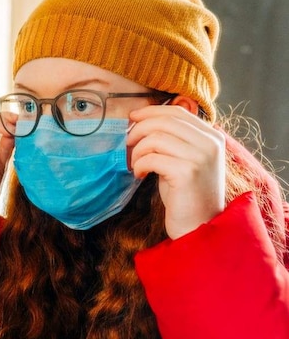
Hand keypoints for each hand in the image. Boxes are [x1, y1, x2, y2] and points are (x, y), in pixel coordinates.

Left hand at [127, 103, 224, 238]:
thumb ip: (173, 140)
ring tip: (135, 165)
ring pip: (155, 138)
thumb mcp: (183, 160)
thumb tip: (141, 121)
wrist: (199, 226)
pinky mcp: (187, 172)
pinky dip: (139, 165)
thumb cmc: (185, 194)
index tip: (131, 118)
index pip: (177, 111)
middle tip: (127, 143)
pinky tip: (140, 175)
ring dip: (137, 151)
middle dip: (138, 129)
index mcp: (212, 136)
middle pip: (164, 120)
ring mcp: (200, 157)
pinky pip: (151, 158)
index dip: (150, 112)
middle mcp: (210, 143)